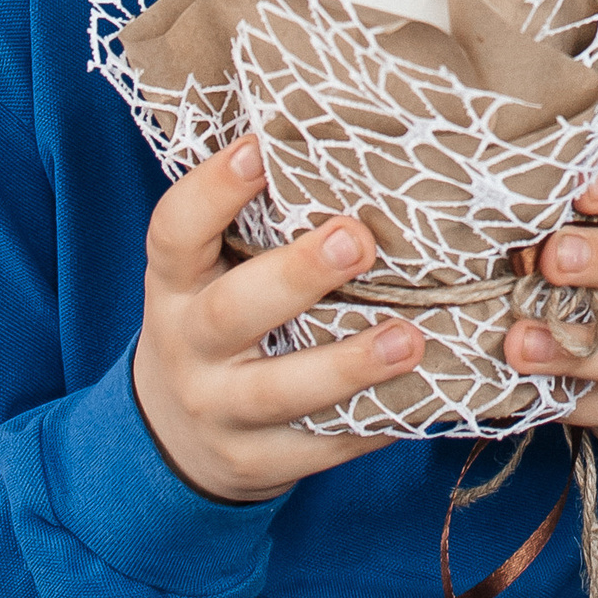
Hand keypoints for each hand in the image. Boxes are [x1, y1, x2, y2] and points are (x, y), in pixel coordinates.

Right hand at [132, 136, 424, 502]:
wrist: (176, 439)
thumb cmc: (216, 321)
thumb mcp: (208, 271)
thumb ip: (252, 223)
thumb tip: (336, 136)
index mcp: (174, 284)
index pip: (176, 231)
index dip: (214, 189)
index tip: (262, 147)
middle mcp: (188, 345)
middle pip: (234, 312)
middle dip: (297, 275)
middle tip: (359, 239)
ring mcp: (220, 410)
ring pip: (280, 392)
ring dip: (348, 365)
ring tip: (411, 338)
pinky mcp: (258, 462)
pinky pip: (320, 447)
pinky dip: (373, 425)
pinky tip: (423, 397)